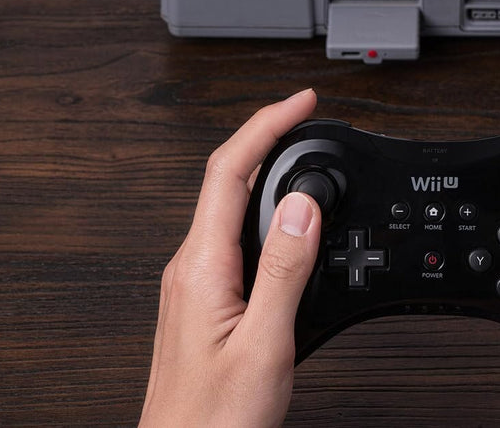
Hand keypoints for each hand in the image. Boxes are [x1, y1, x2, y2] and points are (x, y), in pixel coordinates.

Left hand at [141, 88, 320, 427]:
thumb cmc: (215, 418)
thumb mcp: (264, 342)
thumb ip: (284, 269)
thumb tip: (302, 204)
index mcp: (201, 266)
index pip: (229, 170)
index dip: (265, 124)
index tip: (301, 103)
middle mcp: (191, 266)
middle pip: (228, 178)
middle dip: (269, 138)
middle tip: (308, 120)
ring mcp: (194, 282)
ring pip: (231, 207)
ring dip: (268, 175)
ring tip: (303, 156)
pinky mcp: (205, 299)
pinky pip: (234, 237)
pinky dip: (266, 214)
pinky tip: (288, 223)